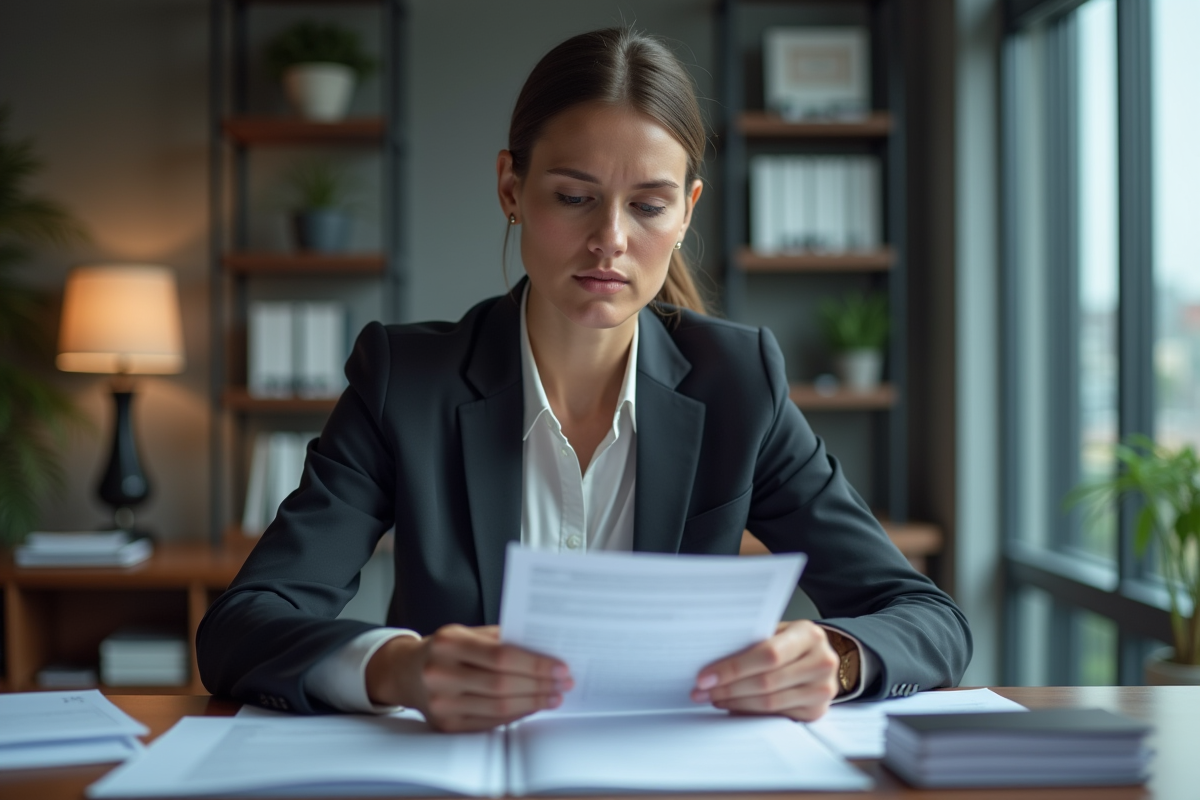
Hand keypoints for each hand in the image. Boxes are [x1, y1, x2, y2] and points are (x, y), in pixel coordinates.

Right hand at [365, 624, 572, 731]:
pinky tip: (532, 707)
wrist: (407, 672)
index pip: (502, 655)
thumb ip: (502, 639)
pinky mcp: (445, 724)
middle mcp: (441, 673)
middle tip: (563, 683)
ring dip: (533, 703)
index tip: (561, 667)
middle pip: (502, 684)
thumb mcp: (468, 633)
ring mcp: (441, 702)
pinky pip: (490, 722)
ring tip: (553, 696)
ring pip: (499, 707)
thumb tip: (546, 650)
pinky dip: (516, 715)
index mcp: (449, 642)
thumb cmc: (445, 648)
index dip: (535, 664)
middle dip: (540, 685)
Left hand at [690, 620, 840, 721]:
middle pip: (766, 682)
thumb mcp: (777, 632)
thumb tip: (709, 657)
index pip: (768, 654)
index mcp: (809, 635)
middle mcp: (822, 662)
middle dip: (728, 688)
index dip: (734, 668)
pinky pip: (776, 715)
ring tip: (713, 698)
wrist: (820, 658)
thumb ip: (753, 640)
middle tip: (702, 691)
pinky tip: (733, 705)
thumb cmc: (791, 642)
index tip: (705, 676)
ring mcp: (822, 690)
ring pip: (769, 703)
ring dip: (735, 702)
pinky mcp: (816, 711)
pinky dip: (750, 712)